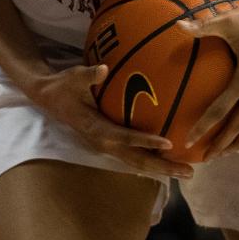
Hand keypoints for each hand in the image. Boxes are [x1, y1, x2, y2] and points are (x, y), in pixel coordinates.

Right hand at [25, 63, 194, 178]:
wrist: (49, 98)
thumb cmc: (64, 85)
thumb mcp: (74, 76)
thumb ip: (89, 74)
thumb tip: (103, 68)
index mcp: (96, 128)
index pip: (124, 137)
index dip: (146, 140)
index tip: (168, 143)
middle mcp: (103, 142)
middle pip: (136, 160)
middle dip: (163, 167)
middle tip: (189, 171)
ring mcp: (106, 145)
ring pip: (137, 162)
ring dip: (161, 168)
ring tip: (186, 171)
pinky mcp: (109, 143)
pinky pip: (133, 156)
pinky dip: (152, 160)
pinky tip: (168, 160)